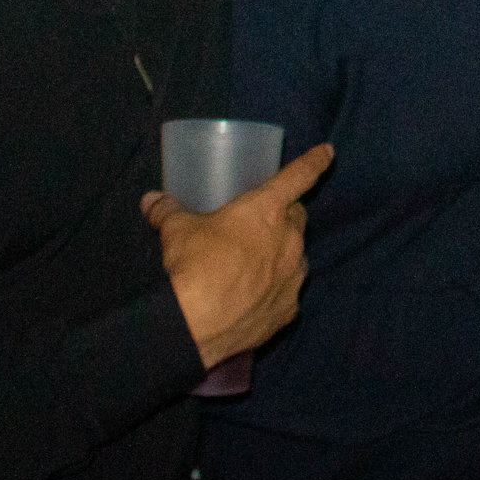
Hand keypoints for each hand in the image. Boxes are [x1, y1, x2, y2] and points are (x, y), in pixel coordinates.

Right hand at [147, 142, 334, 366]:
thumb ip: (167, 210)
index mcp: (266, 210)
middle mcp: (289, 240)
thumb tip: (151, 199)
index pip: (298, 177)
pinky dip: (275, 291)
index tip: (328, 152)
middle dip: (283, 217)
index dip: (314, 162)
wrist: (195, 326)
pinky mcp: (289, 310)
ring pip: (297, 257)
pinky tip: (254, 298)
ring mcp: (293, 277)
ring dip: (281, 255)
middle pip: (297, 219)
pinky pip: (287, 293)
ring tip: (253, 265)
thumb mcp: (176, 230)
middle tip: (258, 225)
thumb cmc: (193, 266)